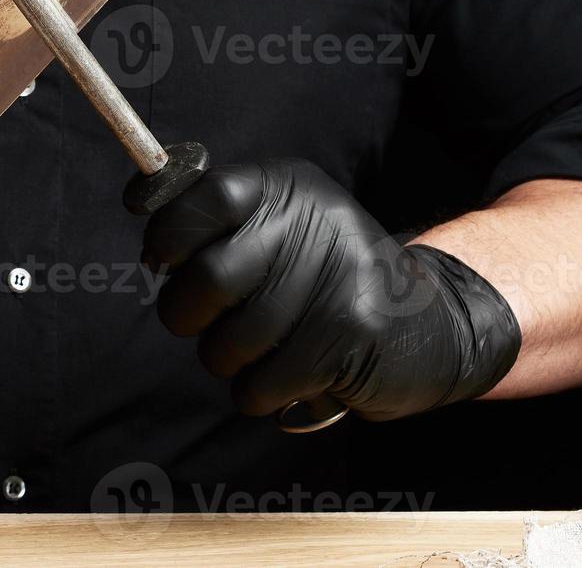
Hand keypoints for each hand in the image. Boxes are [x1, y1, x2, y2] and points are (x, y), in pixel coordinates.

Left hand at [142, 159, 520, 421]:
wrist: (433, 324)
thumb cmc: (329, 278)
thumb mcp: (283, 226)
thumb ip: (219, 224)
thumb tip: (148, 231)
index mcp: (286, 188)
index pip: (203, 198)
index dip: (167, 233)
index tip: (158, 257)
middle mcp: (313, 223)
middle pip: (206, 279)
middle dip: (185, 315)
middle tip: (202, 321)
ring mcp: (336, 279)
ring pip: (227, 343)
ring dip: (226, 361)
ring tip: (258, 349)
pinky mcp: (350, 336)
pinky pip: (260, 385)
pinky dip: (259, 393)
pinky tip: (287, 377)